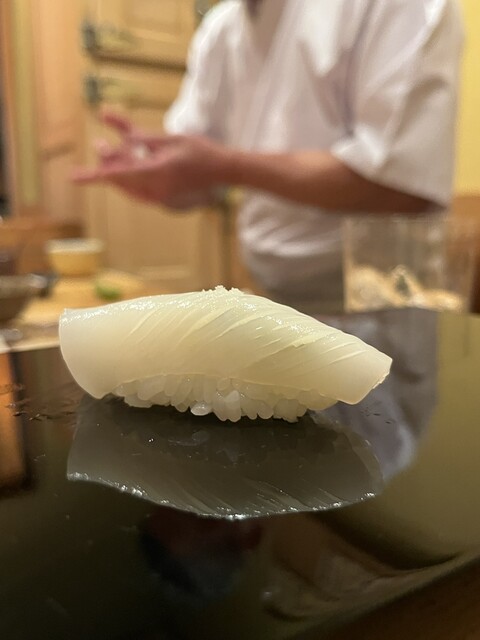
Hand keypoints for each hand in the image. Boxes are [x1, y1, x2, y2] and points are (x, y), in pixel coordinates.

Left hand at [72, 111, 228, 206]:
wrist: (223, 172)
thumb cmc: (200, 151)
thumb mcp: (169, 138)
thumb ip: (141, 137)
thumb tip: (117, 131)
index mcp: (157, 173)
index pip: (118, 175)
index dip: (94, 175)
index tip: (74, 178)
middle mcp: (156, 189)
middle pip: (121, 180)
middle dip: (108, 162)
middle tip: (101, 143)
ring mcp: (160, 197)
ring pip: (128, 186)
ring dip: (119, 169)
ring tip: (112, 148)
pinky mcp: (164, 199)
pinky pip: (140, 190)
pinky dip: (132, 177)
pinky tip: (132, 161)